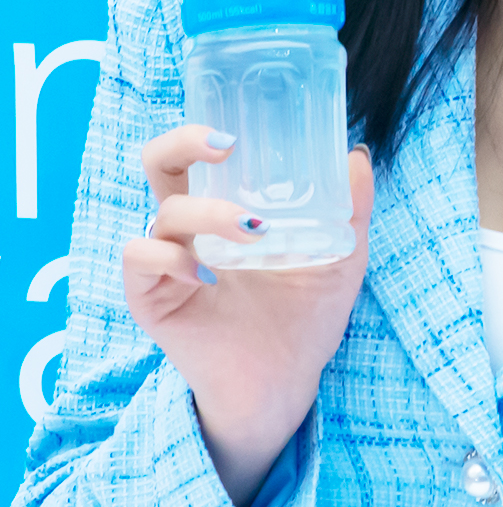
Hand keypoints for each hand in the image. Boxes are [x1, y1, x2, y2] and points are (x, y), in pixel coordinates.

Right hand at [123, 126, 373, 506]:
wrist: (287, 380)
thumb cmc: (306, 315)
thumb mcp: (341, 257)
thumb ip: (351, 210)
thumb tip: (357, 155)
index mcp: (224, 209)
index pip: (199, 154)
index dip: (205, 130)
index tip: (239, 126)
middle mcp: (188, 228)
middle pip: (159, 163)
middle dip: (183, 142)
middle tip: (225, 146)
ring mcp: (166, 261)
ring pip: (164, 212)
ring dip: (209, 213)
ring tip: (254, 230)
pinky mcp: (150, 298)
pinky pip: (140, 259)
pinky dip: (168, 258)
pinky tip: (205, 273)